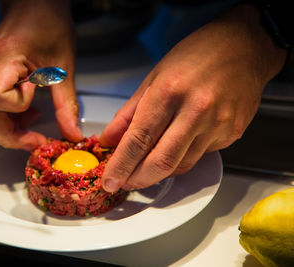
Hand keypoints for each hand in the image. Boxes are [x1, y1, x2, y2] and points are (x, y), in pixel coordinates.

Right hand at [0, 0, 81, 150]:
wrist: (36, 2)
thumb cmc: (51, 24)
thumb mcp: (63, 65)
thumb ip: (66, 103)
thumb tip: (71, 134)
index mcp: (3, 57)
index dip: (18, 109)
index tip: (38, 105)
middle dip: (8, 135)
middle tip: (34, 142)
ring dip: (7, 127)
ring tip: (32, 126)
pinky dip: (7, 114)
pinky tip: (27, 110)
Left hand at [100, 4, 286, 191]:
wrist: (246, 46)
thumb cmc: (198, 54)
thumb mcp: (154, 76)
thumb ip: (129, 113)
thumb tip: (110, 140)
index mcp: (170, 92)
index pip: (138, 140)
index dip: (121, 165)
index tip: (110, 180)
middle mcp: (196, 111)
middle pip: (161, 162)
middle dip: (138, 179)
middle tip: (125, 182)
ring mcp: (217, 125)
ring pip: (181, 165)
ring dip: (159, 171)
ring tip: (146, 164)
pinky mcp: (231, 134)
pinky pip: (199, 156)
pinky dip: (182, 156)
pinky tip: (177, 144)